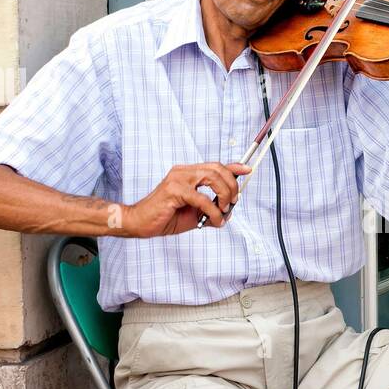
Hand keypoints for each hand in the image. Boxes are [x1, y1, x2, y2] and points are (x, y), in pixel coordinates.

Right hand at [118, 162, 250, 236]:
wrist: (139, 223)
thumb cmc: (165, 218)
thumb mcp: (194, 214)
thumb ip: (211, 210)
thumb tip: (228, 213)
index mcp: (188, 173)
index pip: (215, 165)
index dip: (233, 166)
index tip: (248, 169)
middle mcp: (183, 172)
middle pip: (217, 169)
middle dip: (231, 186)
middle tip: (232, 203)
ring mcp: (178, 179)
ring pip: (212, 178)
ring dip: (224, 195)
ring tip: (224, 210)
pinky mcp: (174, 191)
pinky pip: (202, 199)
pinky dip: (213, 211)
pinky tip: (213, 220)